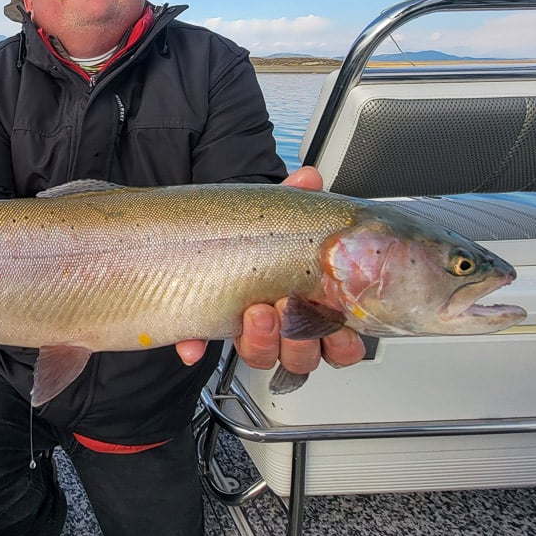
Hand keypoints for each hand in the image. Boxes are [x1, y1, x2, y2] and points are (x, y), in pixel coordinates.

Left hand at [176, 166, 365, 371]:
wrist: (207, 231)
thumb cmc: (256, 234)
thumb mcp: (278, 216)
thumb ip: (296, 200)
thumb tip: (308, 178)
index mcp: (310, 307)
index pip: (338, 341)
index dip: (342, 341)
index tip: (333, 318)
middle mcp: (282, 329)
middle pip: (302, 356)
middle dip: (297, 340)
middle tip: (285, 306)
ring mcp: (247, 332)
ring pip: (263, 356)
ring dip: (260, 341)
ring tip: (255, 311)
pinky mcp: (208, 329)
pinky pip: (202, 347)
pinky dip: (196, 345)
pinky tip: (193, 343)